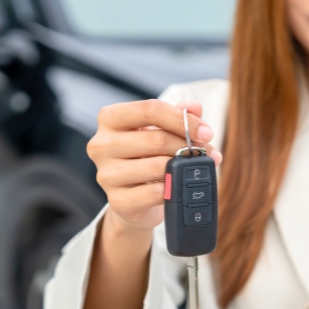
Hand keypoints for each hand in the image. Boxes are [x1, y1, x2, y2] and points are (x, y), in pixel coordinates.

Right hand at [87, 98, 221, 231]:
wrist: (135, 199)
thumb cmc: (150, 156)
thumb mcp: (162, 130)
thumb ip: (179, 115)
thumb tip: (194, 107)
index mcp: (110, 118)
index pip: (149, 110)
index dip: (182, 120)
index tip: (206, 132)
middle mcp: (101, 145)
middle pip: (156, 139)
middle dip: (187, 146)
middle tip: (205, 153)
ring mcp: (106, 174)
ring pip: (158, 166)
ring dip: (184, 168)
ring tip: (194, 169)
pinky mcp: (117, 201)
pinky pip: (156, 192)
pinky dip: (174, 188)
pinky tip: (177, 186)